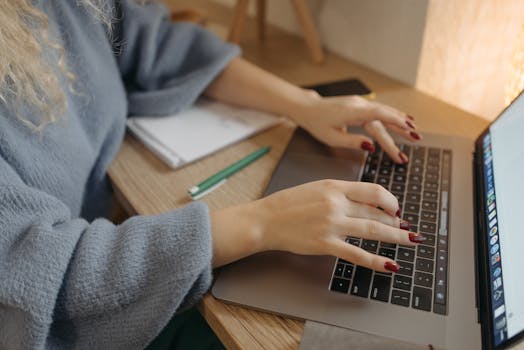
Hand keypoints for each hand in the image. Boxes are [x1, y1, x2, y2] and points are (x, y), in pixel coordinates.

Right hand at [211, 180, 424, 271]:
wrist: (266, 220)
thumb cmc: (288, 204)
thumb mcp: (316, 187)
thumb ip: (341, 192)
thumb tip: (366, 201)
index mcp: (334, 186)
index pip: (374, 191)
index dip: (391, 201)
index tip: (396, 209)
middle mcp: (336, 203)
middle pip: (377, 212)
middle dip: (396, 221)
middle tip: (407, 229)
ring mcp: (331, 225)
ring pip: (373, 231)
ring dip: (396, 237)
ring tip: (411, 241)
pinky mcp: (325, 244)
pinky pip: (357, 254)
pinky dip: (377, 261)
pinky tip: (390, 266)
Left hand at [288, 90, 421, 163]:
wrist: (307, 108)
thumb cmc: (317, 124)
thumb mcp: (331, 138)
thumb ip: (353, 142)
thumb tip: (372, 147)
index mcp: (352, 112)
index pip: (379, 116)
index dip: (396, 122)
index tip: (409, 130)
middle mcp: (359, 105)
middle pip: (384, 117)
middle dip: (401, 128)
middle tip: (416, 138)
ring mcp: (360, 103)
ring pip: (383, 113)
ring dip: (399, 122)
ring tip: (414, 131)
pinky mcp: (359, 105)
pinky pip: (378, 112)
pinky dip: (391, 116)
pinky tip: (402, 119)